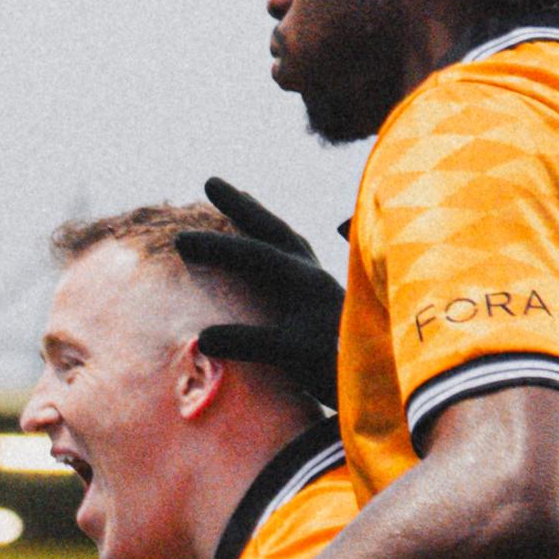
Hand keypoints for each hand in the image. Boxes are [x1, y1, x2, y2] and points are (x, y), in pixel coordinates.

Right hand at [175, 178, 342, 384]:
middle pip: (272, 229)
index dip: (216, 246)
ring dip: (261, 219)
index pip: (253, 253)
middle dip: (240, 206)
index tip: (180, 240)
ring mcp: (319, 282)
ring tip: (241, 201)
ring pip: (286, 237)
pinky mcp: (322, 297)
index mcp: (304, 279)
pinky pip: (294, 255)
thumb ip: (249, 342)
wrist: (378, 376)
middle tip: (211, 181)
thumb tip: (202, 338)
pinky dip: (277, 242)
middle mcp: (312, 272)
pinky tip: (272, 246)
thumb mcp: (291, 355)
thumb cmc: (336, 367)